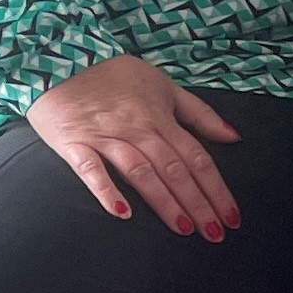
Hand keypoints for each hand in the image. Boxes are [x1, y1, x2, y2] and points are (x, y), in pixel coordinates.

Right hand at [27, 56, 241, 236]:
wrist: (60, 59)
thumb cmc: (115, 76)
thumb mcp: (164, 85)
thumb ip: (199, 113)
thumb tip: (233, 136)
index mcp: (161, 118)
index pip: (197, 158)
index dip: (216, 188)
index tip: (231, 217)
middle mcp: (138, 129)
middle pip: (174, 170)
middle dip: (197, 203)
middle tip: (214, 234)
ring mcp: (105, 137)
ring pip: (141, 172)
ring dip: (164, 201)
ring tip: (183, 228)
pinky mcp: (74, 144)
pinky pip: (90, 169)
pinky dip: (106, 190)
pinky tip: (122, 212)